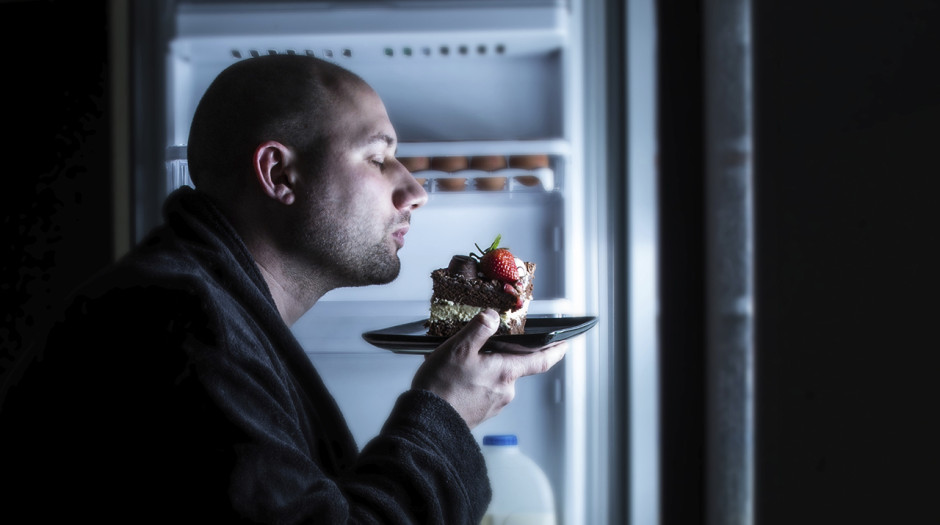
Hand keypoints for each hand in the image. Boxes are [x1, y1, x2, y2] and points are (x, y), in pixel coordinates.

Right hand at [411, 309, 567, 427]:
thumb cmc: (442, 387)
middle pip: (511, 367)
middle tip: (475, 349)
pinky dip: (474, 384)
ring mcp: (494, 404)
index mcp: (505, 372)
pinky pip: (483, 392)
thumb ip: (479, 329)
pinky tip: (456, 381)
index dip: (555, 351)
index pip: (541, 360)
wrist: (428, 422)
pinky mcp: (481, 413)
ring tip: (457, 367)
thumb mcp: (458, 348)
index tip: (564, 345)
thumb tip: (493, 316)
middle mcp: (505, 391)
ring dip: (483, 371)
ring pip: (495, 379)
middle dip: (498, 356)